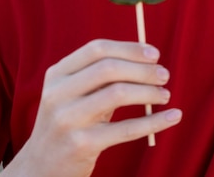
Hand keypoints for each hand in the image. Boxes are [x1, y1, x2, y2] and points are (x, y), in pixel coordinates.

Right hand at [2, 39, 180, 176]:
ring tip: (165, 95)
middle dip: (142, 69)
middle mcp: (58, 93)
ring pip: (118, 94)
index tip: (154, 54)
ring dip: (149, 92)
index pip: (97, 49)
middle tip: (164, 75)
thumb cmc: (69, 122)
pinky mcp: (81, 145)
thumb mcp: (73, 94)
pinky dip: (154, 122)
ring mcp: (68, 119)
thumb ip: (99, 75)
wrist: (41, 168)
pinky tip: (172, 117)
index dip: (129, 48)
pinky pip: (126, 129)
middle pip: (109, 68)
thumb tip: (146, 58)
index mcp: (57, 74)